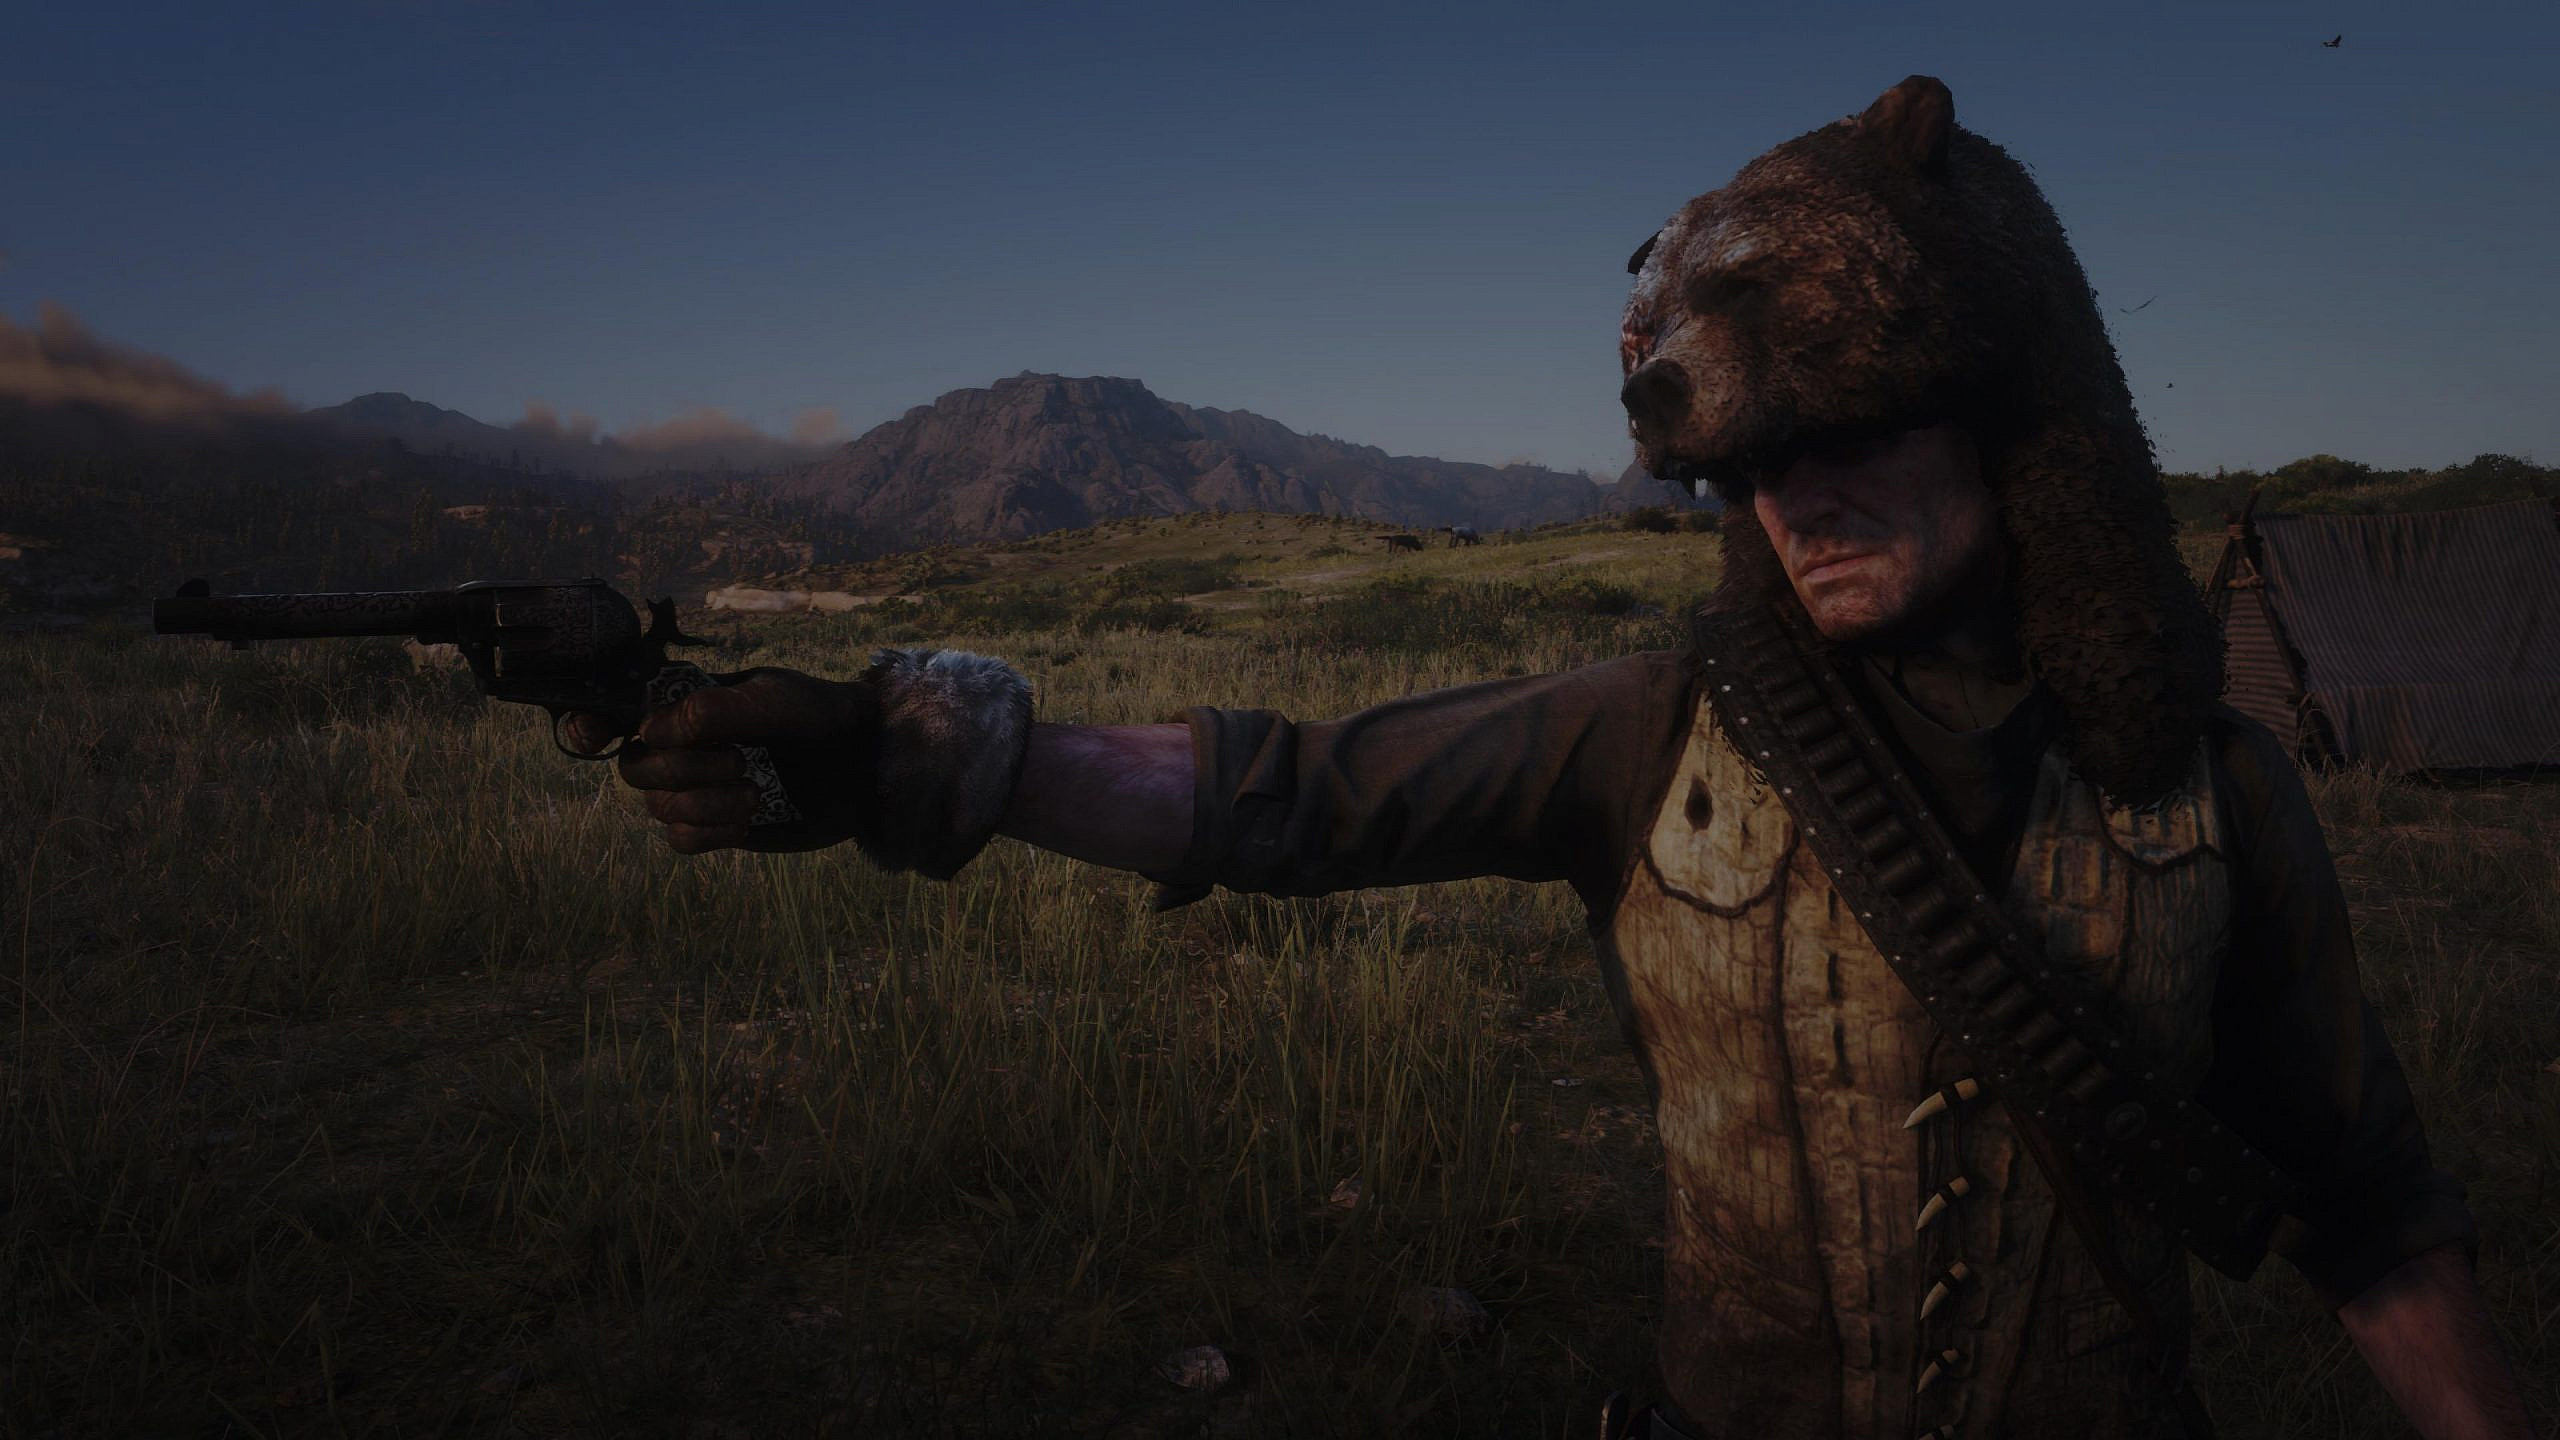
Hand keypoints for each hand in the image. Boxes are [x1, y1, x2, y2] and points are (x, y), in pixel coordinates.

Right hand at [564, 667, 869, 853]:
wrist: (861, 764)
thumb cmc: (818, 715)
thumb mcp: (773, 700)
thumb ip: (714, 710)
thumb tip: (652, 730)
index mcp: (684, 703)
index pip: (615, 712)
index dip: (586, 725)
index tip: (594, 736)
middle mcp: (680, 745)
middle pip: (635, 768)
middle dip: (681, 770)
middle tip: (740, 762)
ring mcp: (696, 787)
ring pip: (658, 807)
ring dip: (705, 803)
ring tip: (755, 792)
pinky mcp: (715, 825)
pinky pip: (680, 840)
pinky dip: (708, 832)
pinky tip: (746, 820)